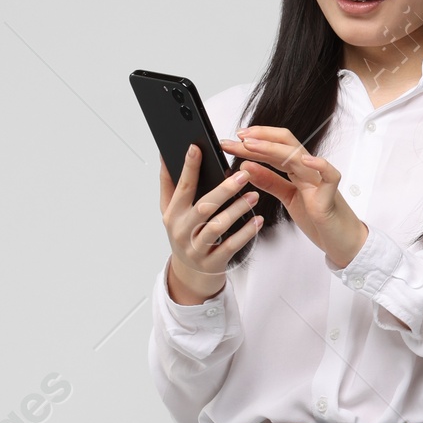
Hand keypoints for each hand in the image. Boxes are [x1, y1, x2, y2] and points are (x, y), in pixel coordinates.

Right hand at [159, 146, 261, 302]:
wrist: (190, 275)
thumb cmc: (185, 235)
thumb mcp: (172, 212)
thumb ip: (169, 184)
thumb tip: (164, 154)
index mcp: (173, 214)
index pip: (182, 187)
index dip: (189, 167)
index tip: (197, 147)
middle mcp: (182, 230)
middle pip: (203, 207)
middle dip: (224, 190)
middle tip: (243, 174)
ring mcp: (196, 248)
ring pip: (218, 227)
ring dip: (237, 210)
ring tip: (254, 196)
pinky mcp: (212, 262)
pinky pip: (231, 246)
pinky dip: (246, 233)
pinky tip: (257, 220)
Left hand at [226, 125, 369, 274]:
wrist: (341, 241)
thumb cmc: (318, 218)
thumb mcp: (287, 197)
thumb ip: (269, 182)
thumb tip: (246, 166)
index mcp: (297, 170)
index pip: (274, 148)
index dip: (253, 142)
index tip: (231, 140)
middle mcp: (308, 170)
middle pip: (285, 144)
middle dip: (259, 138)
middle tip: (236, 137)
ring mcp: (320, 181)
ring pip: (299, 156)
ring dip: (273, 148)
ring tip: (252, 145)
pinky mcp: (330, 196)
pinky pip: (330, 176)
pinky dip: (320, 165)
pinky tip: (306, 160)